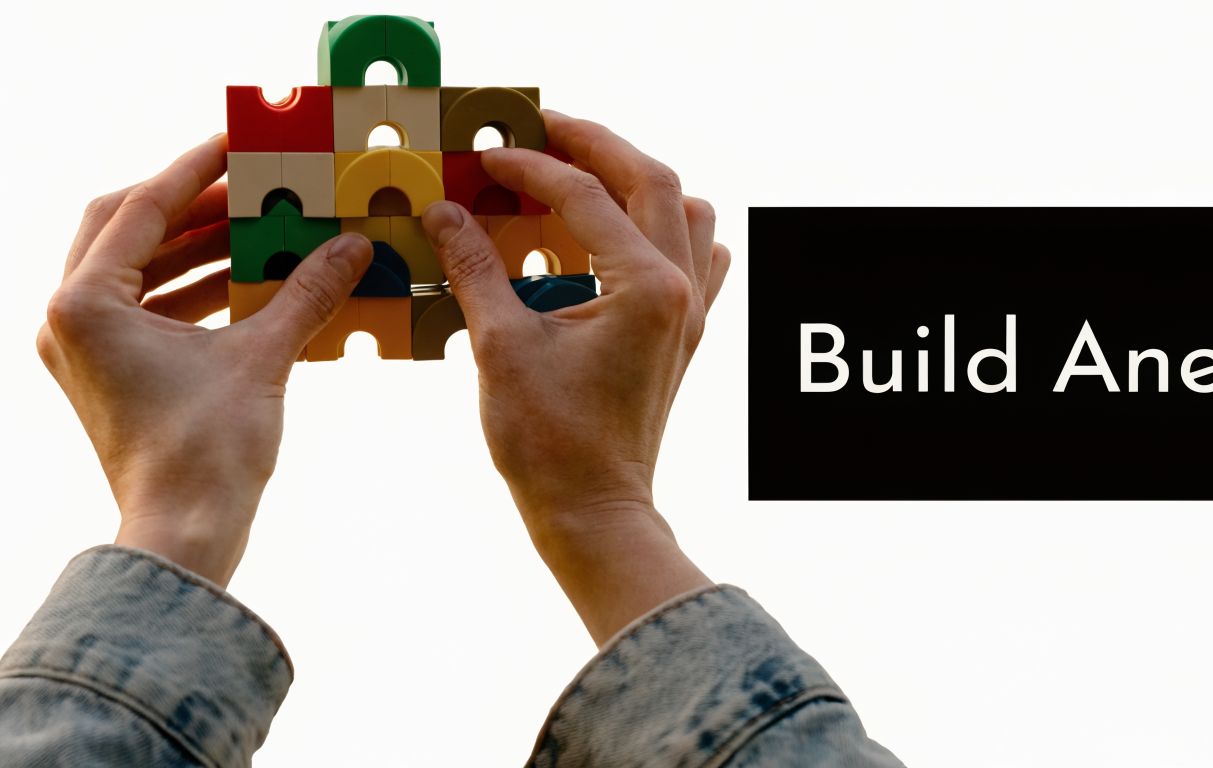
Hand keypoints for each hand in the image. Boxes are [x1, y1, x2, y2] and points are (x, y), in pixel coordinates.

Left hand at [38, 135, 372, 585]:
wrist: (184, 531)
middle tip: (248, 184)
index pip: (142, 207)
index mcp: (85, 303)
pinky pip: (147, 306)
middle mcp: (69, 319)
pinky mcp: (108, 372)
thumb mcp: (263, 357)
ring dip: (197, 247)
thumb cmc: (204, 452)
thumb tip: (352, 246)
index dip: (195, 170)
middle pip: (125, 228)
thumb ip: (307, 292)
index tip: (238, 143)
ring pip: (137, 268)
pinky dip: (194, 288)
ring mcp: (84, 348)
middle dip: (191, 205)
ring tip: (259, 227)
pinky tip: (249, 280)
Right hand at [422, 111, 729, 642]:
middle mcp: (681, 290)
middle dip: (592, 144)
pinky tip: (618, 232)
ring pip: (684, 210)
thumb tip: (445, 210)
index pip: (586, 195)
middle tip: (537, 127)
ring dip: (634, 178)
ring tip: (577, 171)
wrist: (595, 510)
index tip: (484, 155)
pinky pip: (697, 255)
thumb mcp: (500, 346)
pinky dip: (664, 226)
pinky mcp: (684, 331)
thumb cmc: (550, 443)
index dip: (530, 166)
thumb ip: (475, 267)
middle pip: (650, 178)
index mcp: (645, 288)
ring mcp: (690, 311)